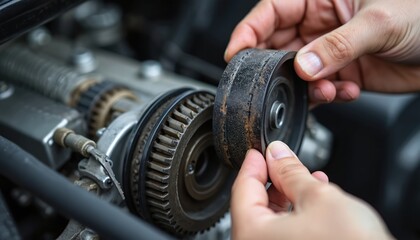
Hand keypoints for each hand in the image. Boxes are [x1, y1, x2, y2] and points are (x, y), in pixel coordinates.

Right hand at [224, 0, 419, 103]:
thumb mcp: (378, 22)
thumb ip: (337, 45)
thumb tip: (303, 66)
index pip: (271, 12)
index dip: (248, 32)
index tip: (235, 54)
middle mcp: (319, 23)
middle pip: (277, 46)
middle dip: (276, 68)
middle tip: (280, 83)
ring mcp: (327, 50)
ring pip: (295, 73)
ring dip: (304, 87)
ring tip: (325, 89)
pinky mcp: (338, 73)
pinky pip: (317, 89)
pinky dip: (325, 96)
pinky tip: (344, 91)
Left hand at [231, 141, 392, 238]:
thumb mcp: (319, 198)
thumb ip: (292, 172)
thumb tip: (278, 154)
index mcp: (252, 234)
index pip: (242, 188)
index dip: (254, 164)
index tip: (260, 150)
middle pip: (256, 204)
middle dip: (275, 179)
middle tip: (286, 161)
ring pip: (273, 219)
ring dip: (290, 195)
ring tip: (308, 178)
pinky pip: (285, 232)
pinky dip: (297, 213)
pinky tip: (314, 201)